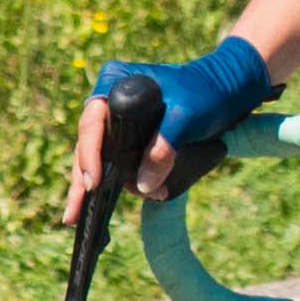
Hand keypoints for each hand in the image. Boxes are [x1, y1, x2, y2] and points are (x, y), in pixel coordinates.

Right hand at [72, 31, 271, 219]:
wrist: (226, 91)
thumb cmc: (205, 93)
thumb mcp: (186, 117)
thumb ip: (164, 147)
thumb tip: (143, 185)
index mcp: (114, 82)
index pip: (92, 121)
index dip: (89, 153)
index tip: (94, 181)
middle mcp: (109, 100)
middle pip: (88, 144)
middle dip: (83, 180)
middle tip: (73, 214)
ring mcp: (118, 120)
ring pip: (99, 157)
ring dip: (101, 186)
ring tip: (87, 218)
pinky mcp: (130, 137)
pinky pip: (116, 161)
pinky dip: (119, 182)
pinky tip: (115, 205)